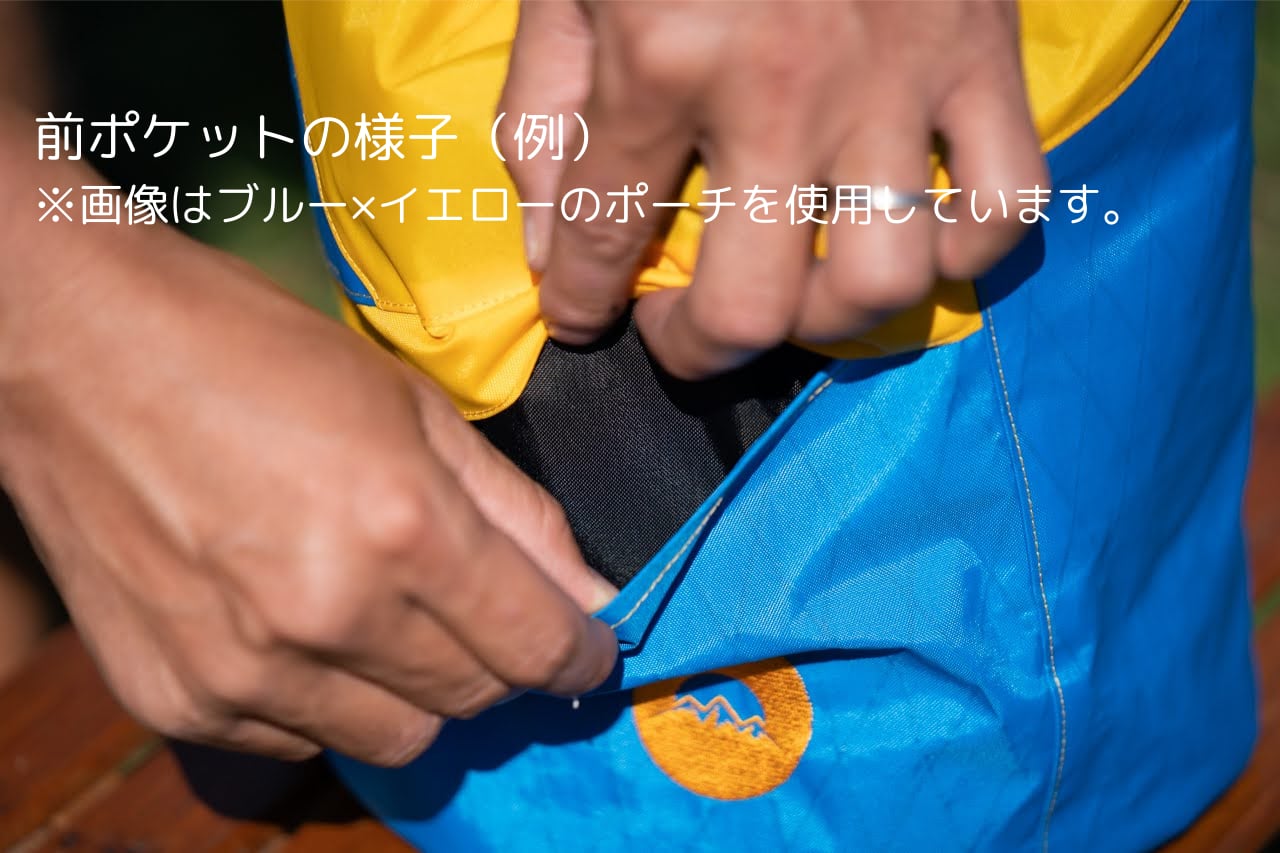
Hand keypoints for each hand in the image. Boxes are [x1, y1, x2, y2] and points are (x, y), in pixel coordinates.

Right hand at [0, 218, 617, 765]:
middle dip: (499, 659)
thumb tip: (588, 593)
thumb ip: (517, 514)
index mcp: (403, 528)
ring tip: (381, 611)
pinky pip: (299, 741)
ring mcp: (244, 671)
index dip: (580, 652)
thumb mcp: (414, 406)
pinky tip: (297, 625)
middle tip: (476, 605)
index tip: (587, 643)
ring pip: (395, 738)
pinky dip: (324, 699)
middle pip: (473, 700)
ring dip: (415, 688)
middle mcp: (328, 616)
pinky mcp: (177, 699)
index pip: (537, 648)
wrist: (77, 352)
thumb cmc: (255, 352)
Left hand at [501, 0, 1047, 378]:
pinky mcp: (984, 54)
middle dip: (695, 350)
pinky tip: (908, 237)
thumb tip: (552, 249)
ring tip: (789, 296)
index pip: (605, 241)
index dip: (582, 307)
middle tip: (679, 331)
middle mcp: (783, 88)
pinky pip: (1007, 205)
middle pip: (749, 308)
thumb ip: (544, 112)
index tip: (586, 318)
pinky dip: (960, 250)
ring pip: (881, 283)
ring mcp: (897, 79)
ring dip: (821, 324)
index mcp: (662, 56)